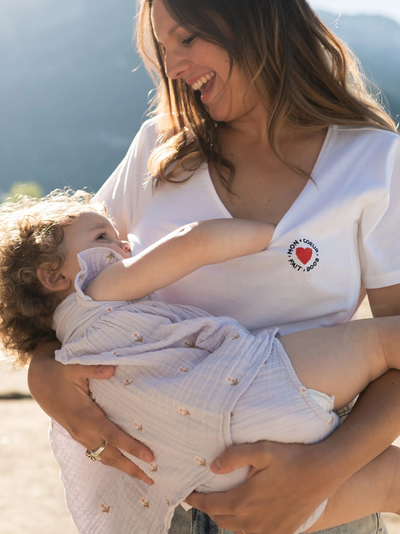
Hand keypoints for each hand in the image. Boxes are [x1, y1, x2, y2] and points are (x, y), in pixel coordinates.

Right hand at [28, 342, 153, 483]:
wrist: (39, 381)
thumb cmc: (59, 372)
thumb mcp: (74, 366)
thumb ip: (93, 369)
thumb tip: (111, 370)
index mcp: (85, 416)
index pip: (113, 436)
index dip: (132, 448)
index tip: (149, 458)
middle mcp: (83, 430)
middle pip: (110, 455)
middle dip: (131, 468)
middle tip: (152, 481)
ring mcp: (80, 435)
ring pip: (103, 457)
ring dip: (123, 467)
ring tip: (143, 477)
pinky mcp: (79, 434)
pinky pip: (97, 452)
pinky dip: (112, 460)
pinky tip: (124, 463)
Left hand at [186, 441, 338, 533]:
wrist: (324, 472)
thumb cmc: (292, 457)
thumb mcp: (261, 449)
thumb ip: (233, 457)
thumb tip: (211, 467)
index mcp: (244, 502)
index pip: (209, 505)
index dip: (194, 499)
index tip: (186, 492)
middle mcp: (253, 523)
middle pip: (220, 518)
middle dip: (208, 507)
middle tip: (200, 495)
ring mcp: (268, 531)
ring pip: (236, 528)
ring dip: (225, 516)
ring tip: (220, 502)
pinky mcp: (282, 533)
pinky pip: (254, 533)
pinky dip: (244, 525)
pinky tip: (246, 513)